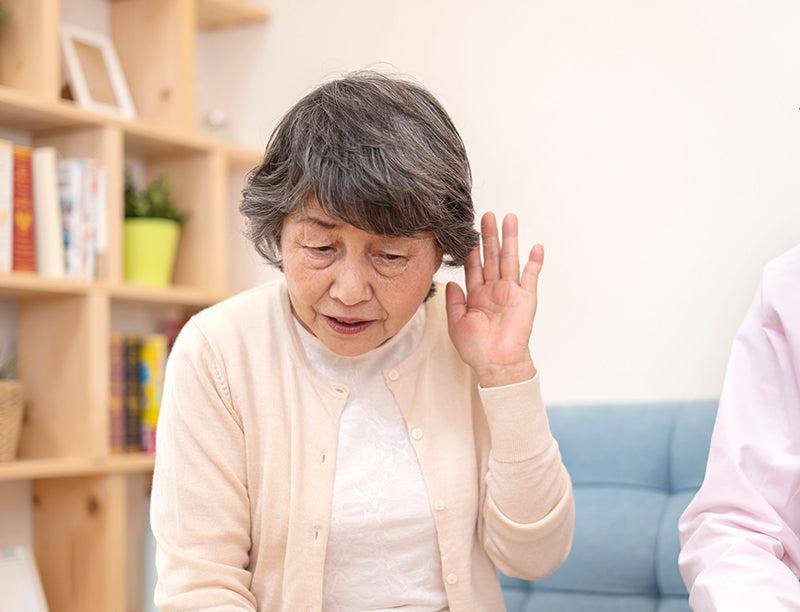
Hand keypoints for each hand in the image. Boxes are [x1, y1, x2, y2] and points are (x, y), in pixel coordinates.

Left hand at [445, 212, 542, 387]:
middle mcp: (494, 290)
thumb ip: (453, 301)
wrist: (495, 364)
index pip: (473, 265)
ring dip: (510, 240)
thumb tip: (450, 281)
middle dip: (489, 236)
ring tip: (510, 219)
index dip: (470, 248)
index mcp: (476, 294)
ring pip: (510, 260)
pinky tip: (536, 247)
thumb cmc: (476, 348)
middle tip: (487, 215)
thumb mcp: (456, 323)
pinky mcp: (526, 299)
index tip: (466, 230)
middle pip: (492, 256)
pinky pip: (531, 277)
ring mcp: (511, 292)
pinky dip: (534, 262)